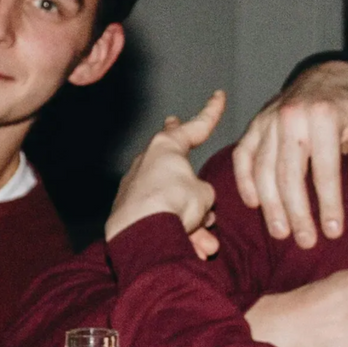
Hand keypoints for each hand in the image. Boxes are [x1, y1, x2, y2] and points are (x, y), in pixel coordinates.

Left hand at [104, 90, 226, 257]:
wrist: (143, 231)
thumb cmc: (174, 203)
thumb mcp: (204, 193)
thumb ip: (203, 194)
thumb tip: (197, 206)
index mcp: (167, 149)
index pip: (195, 127)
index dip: (211, 112)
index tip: (218, 96)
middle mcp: (147, 165)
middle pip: (169, 152)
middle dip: (177, 141)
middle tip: (173, 122)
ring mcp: (135, 188)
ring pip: (174, 202)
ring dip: (194, 224)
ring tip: (205, 243)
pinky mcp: (129, 213)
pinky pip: (163, 222)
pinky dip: (179, 235)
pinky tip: (193, 250)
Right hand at [231, 60, 347, 247]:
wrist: (322, 75)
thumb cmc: (347, 107)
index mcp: (324, 117)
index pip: (324, 171)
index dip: (328, 205)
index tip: (332, 232)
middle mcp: (292, 118)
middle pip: (289, 176)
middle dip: (297, 213)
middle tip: (305, 241)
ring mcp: (267, 121)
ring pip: (263, 171)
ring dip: (271, 206)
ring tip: (281, 232)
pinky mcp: (253, 125)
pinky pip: (242, 157)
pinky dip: (245, 182)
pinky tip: (254, 205)